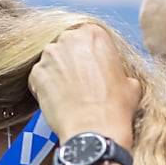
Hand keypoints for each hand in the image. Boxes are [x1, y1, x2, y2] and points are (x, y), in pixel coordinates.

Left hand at [28, 24, 140, 146]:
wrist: (93, 129)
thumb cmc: (113, 108)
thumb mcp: (129, 81)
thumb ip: (117, 69)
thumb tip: (115, 77)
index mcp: (95, 35)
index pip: (85, 36)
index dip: (87, 55)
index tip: (89, 66)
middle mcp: (70, 40)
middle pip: (66, 46)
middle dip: (70, 62)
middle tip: (78, 81)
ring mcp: (50, 56)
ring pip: (50, 61)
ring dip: (56, 73)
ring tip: (67, 93)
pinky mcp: (36, 74)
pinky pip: (38, 77)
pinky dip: (44, 87)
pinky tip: (57, 100)